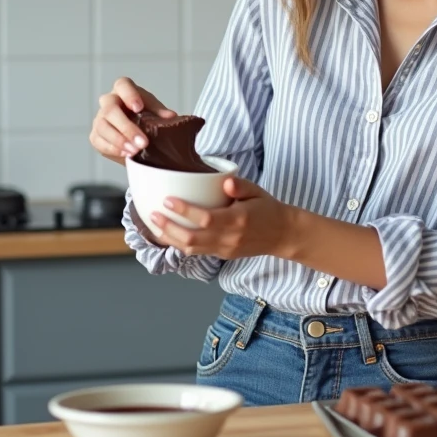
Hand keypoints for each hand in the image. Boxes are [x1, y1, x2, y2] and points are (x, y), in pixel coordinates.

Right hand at [89, 76, 175, 164]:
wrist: (140, 138)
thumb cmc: (147, 118)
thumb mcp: (156, 112)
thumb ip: (161, 112)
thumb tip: (171, 116)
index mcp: (124, 90)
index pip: (122, 85)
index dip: (129, 95)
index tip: (138, 108)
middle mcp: (109, 102)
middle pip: (110, 110)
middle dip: (127, 127)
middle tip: (143, 142)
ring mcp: (100, 118)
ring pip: (103, 126)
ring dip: (120, 140)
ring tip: (135, 151)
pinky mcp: (96, 136)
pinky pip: (98, 141)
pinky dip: (113, 149)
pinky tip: (126, 154)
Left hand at [150, 176, 294, 260]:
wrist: (283, 235)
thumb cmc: (269, 209)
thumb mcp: (258, 192)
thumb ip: (241, 186)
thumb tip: (225, 181)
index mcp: (238, 220)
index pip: (205, 218)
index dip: (184, 211)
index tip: (167, 201)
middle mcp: (229, 238)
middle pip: (191, 239)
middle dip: (168, 228)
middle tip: (153, 214)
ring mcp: (224, 249)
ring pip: (190, 249)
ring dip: (170, 238)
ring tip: (155, 226)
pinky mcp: (222, 255)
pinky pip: (197, 252)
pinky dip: (180, 245)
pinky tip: (169, 235)